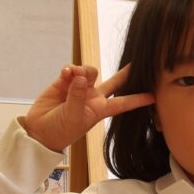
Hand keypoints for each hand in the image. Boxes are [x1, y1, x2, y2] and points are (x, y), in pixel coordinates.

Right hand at [22, 65, 154, 151]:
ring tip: (73, 75)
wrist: (40, 130)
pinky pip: (72, 70)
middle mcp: (94, 97)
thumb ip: (78, 96)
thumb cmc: (61, 129)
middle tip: (138, 63)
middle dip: (125, 73)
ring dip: (84, 70)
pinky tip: (65, 73)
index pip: (124, 103)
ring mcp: (80, 88)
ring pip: (90, 72)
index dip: (138, 100)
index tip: (154, 97)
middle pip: (114, 82)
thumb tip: (81, 76)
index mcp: (101, 109)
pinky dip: (70, 69)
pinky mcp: (65, 82)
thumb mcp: (73, 116)